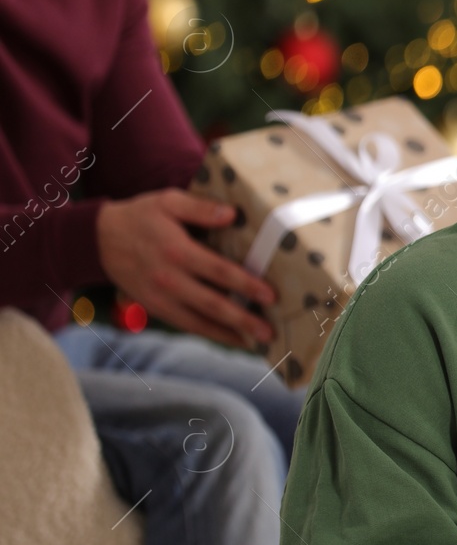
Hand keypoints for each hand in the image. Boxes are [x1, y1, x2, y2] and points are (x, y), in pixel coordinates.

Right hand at [97, 189, 277, 348]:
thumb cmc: (141, 216)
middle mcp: (168, 279)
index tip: (270, 295)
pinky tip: (234, 338)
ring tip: (258, 342)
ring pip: (199, 322)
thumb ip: (199, 207)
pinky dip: (210, 334)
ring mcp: (160, 297)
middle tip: (270, 332)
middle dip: (243, 319)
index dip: (245, 284)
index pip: (218, 271)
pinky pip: (186, 325)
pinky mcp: (154, 307)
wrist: (98, 239)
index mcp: (176, 251)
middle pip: (211, 303)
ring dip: (230, 333)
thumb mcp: (168, 201)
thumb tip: (231, 214)